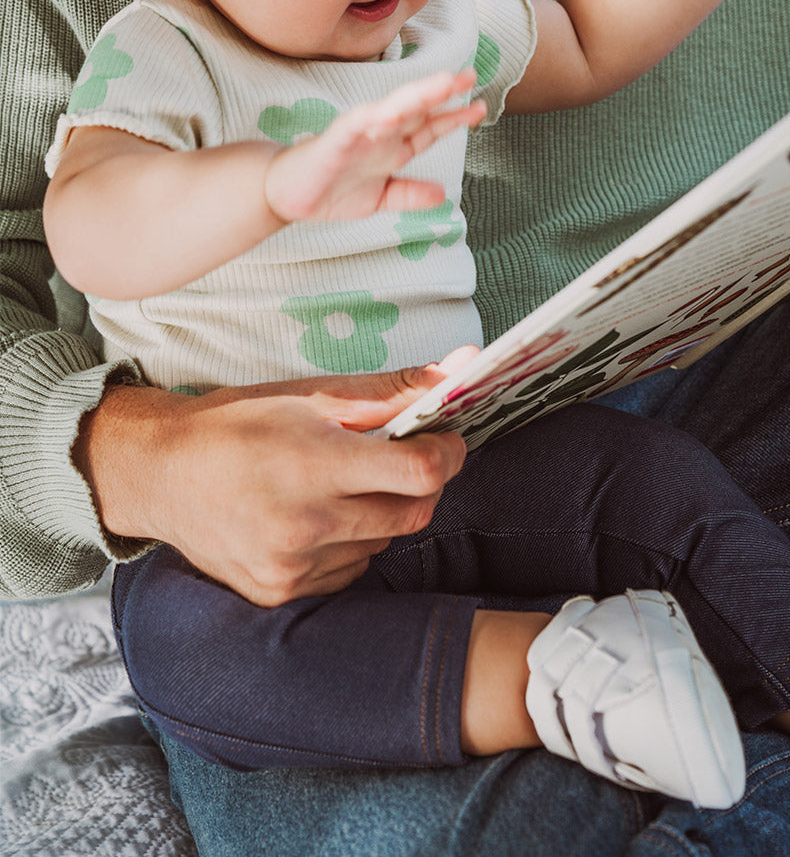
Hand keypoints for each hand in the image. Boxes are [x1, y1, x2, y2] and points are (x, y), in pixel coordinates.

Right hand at [74, 346, 478, 605]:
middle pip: (413, 513)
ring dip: (380, 514)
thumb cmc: (236, 424)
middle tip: (398, 458)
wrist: (159, 474)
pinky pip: (349, 570)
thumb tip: (454, 372)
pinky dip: (350, 544)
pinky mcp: (279, 593)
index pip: (420, 472)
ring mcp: (291, 566)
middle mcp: (305, 524)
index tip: (445, 439)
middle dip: (419, 483)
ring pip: (382, 543)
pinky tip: (316, 518)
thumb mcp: (309, 395)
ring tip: (340, 486)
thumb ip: (388, 391)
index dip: (446, 452)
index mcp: (314, 464)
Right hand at [264, 69, 486, 222]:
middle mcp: (379, 135)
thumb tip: (443, 195)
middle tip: (469, 76)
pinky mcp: (334, 140)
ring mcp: (358, 133)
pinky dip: (375, 117)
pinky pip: (356, 125)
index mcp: (392, 147)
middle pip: (416, 109)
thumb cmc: (330, 189)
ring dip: (417, 96)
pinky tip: (393, 112)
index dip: (453, 118)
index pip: (428, 128)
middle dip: (442, 93)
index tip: (479, 107)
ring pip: (392, 109)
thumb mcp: (379, 199)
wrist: (285, 196)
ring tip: (443, 84)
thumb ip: (409, 195)